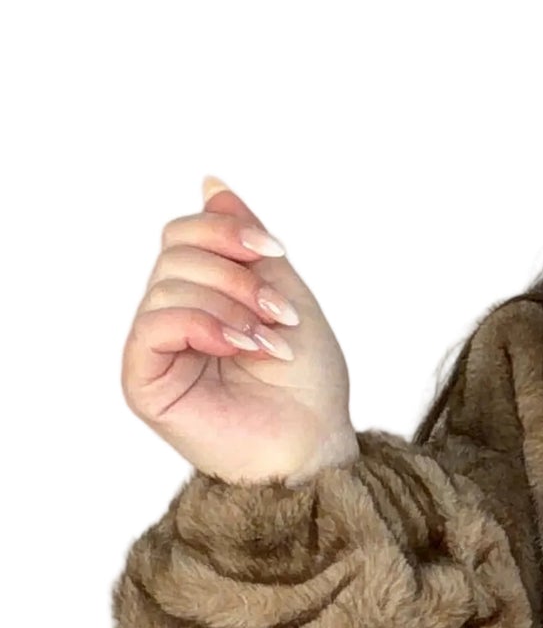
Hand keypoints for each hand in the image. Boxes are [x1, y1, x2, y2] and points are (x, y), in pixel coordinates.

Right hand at [121, 176, 357, 484]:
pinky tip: (241, 348)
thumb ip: (244, 241)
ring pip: (169, 282)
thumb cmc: (307, 382)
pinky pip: (155, 322)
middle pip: (174, 249)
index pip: (185, 233)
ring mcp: (155, 348)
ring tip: (269, 343)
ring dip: (233, 305)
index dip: (227, 230)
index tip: (276, 252)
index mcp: (202, 295)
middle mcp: (172, 317)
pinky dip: (205, 325)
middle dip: (237, 273)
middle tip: (279, 313)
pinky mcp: (144, 379)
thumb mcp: (284, 292)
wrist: (313, 443)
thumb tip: (211, 184)